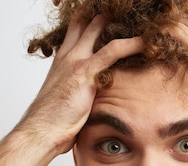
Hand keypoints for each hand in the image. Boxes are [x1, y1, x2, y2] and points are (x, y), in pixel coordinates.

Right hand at [13, 15, 142, 155]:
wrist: (41, 131)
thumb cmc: (53, 121)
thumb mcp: (66, 100)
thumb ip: (79, 91)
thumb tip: (92, 99)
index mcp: (61, 61)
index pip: (76, 29)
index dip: (89, 20)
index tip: (104, 16)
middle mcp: (67, 56)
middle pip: (84, 22)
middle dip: (102, 15)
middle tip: (120, 12)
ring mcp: (76, 61)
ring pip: (98, 28)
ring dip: (116, 22)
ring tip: (135, 19)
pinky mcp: (86, 72)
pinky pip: (113, 51)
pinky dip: (131, 44)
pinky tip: (146, 42)